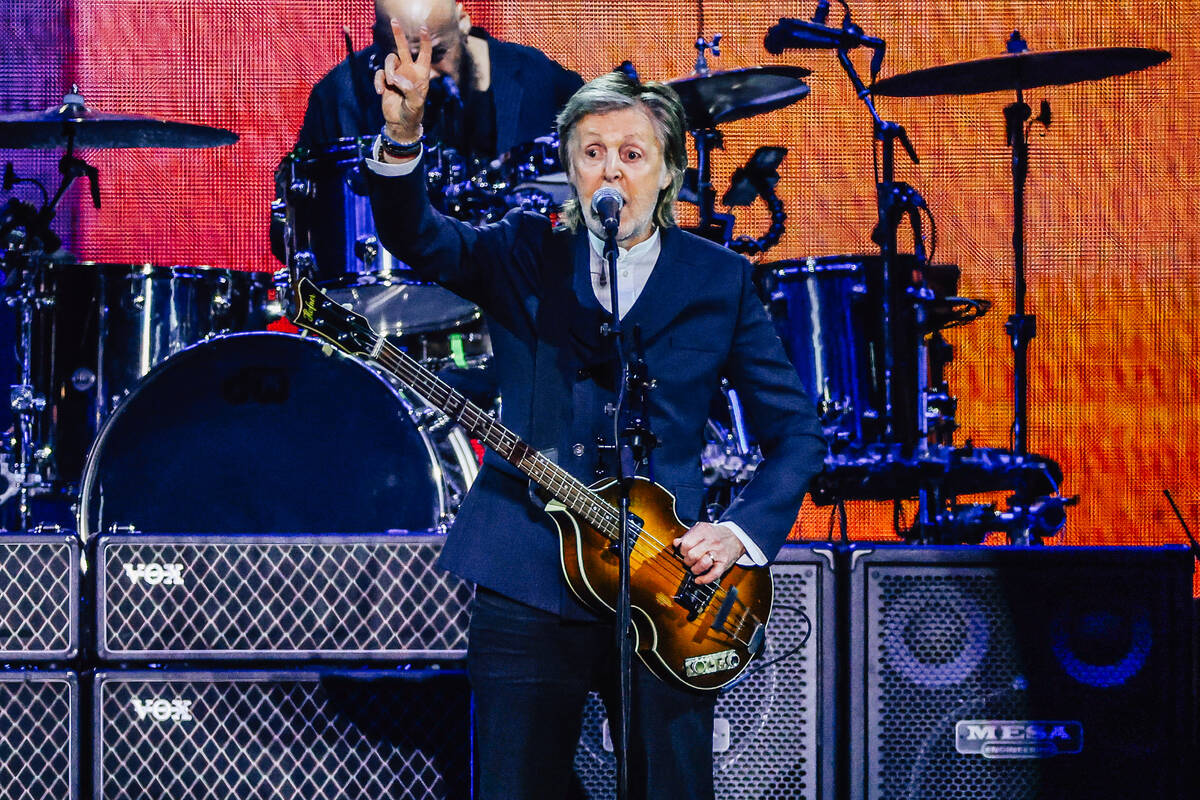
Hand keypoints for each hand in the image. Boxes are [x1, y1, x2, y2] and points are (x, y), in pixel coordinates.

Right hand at [373, 18, 430, 141]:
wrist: (400, 124)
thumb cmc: (412, 114)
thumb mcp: (415, 104)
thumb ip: (409, 90)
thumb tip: (396, 79)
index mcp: (421, 74)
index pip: (424, 54)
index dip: (424, 41)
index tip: (423, 28)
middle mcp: (409, 72)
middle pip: (404, 49)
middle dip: (399, 35)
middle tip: (395, 21)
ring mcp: (396, 75)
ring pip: (390, 61)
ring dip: (388, 69)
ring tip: (391, 83)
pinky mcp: (385, 81)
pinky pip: (379, 74)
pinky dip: (379, 81)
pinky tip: (381, 92)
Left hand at [674, 522, 745, 585]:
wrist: (736, 536)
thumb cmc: (715, 535)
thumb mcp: (701, 530)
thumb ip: (687, 536)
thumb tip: (676, 543)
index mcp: (703, 530)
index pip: (686, 543)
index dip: (682, 551)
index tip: (684, 553)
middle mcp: (711, 541)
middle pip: (692, 555)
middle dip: (687, 561)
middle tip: (689, 561)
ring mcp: (718, 552)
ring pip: (702, 564)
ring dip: (694, 569)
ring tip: (694, 568)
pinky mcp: (724, 563)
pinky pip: (713, 574)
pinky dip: (704, 579)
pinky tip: (698, 580)